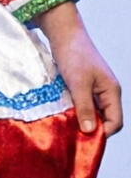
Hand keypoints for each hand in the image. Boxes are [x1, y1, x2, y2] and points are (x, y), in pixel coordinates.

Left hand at [38, 4, 122, 138]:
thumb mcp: (78, 83)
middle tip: (70, 138)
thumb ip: (84, 107)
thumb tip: (90, 130)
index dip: (102, 134)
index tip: (83, 140)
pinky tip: (61, 118)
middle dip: (90, 131)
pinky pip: (81, 108)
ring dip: (79, 123)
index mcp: (112, 92)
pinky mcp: (82, 90)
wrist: (64, 36)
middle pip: (104, 121)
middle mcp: (106, 94)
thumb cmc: (74, 56)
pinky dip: (73, 114)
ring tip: (64, 130)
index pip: (115, 122)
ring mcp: (94, 92)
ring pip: (91, 115)